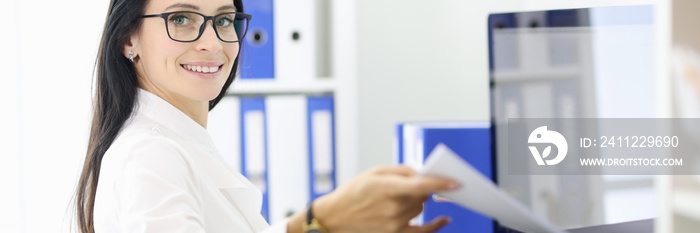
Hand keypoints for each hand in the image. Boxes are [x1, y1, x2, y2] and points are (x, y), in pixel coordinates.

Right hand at [313, 165, 458, 232]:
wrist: (333, 217)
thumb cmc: (353, 192)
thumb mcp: (373, 172)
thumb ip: (400, 170)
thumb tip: (422, 172)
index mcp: (387, 188)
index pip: (421, 186)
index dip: (440, 184)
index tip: (457, 182)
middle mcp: (393, 207)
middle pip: (422, 195)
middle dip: (421, 188)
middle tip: (409, 184)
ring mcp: (394, 223)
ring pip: (420, 208)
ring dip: (417, 201)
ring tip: (400, 198)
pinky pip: (422, 231)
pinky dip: (435, 225)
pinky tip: (445, 219)